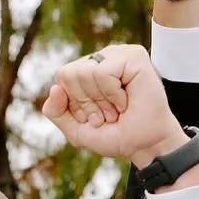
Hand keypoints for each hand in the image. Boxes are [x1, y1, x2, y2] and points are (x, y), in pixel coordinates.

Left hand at [41, 44, 189, 168]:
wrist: (143, 144)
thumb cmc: (114, 135)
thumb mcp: (76, 129)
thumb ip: (57, 112)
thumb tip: (54, 88)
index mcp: (88, 70)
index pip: (63, 77)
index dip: (75, 103)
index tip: (94, 116)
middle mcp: (103, 58)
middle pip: (70, 74)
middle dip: (86, 102)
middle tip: (107, 113)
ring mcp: (119, 54)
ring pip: (85, 72)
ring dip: (100, 100)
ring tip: (117, 108)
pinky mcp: (134, 55)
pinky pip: (103, 72)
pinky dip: (112, 94)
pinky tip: (125, 100)